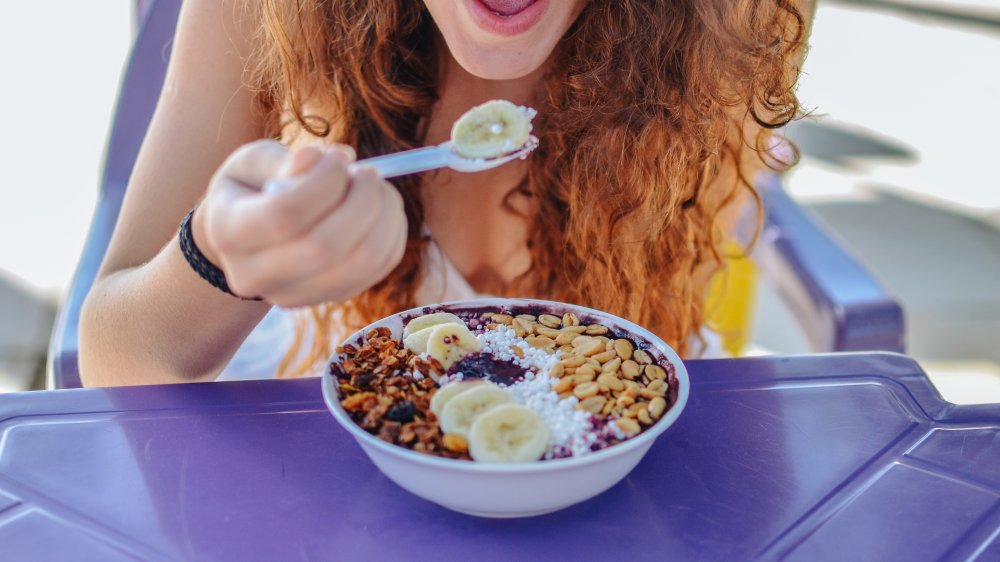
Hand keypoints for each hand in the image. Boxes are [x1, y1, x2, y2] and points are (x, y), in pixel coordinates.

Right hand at [195, 140, 407, 306]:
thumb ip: (282, 161)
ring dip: (384, 217)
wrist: (251, 238)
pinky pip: (378, 268)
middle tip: (368, 173)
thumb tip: (317, 159)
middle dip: (361, 201)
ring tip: (377, 188)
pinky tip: (382, 209)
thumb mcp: (253, 162)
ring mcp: (294, 295)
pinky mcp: (330, 298)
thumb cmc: (255, 188)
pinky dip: (391, 232)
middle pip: (324, 247)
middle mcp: (255, 275)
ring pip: (360, 263)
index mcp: (229, 232)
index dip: (323, 183)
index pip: (284, 215)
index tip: (338, 157)